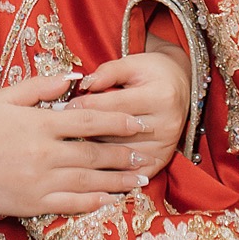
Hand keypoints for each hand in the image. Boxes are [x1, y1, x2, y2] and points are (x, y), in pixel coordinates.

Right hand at [0, 75, 155, 216]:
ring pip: (88, 180)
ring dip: (117, 180)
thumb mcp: (6, 97)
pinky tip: (108, 201)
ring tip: (138, 179)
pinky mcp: (32, 204)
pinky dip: (92, 202)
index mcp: (41, 123)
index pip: (89, 120)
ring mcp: (40, 181)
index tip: (139, 121)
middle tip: (145, 154)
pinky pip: (69, 203)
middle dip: (123, 153)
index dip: (118, 121)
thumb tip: (74, 78)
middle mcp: (45, 153)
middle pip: (94, 152)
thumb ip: (41, 86)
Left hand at [65, 39, 191, 173]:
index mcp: (160, 96)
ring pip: (121, 155)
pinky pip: (133, 174)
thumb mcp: (133, 63)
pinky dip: (113, 176)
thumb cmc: (152, 71)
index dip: (86, 106)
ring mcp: (166, 145)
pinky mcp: (163, 160)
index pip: (115, 105)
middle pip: (117, 133)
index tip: (61, 109)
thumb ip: (108, 72)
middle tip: (58, 134)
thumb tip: (84, 83)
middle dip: (85, 132)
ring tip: (67, 153)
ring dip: (94, 156)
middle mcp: (166, 124)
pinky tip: (92, 176)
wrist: (181, 85)